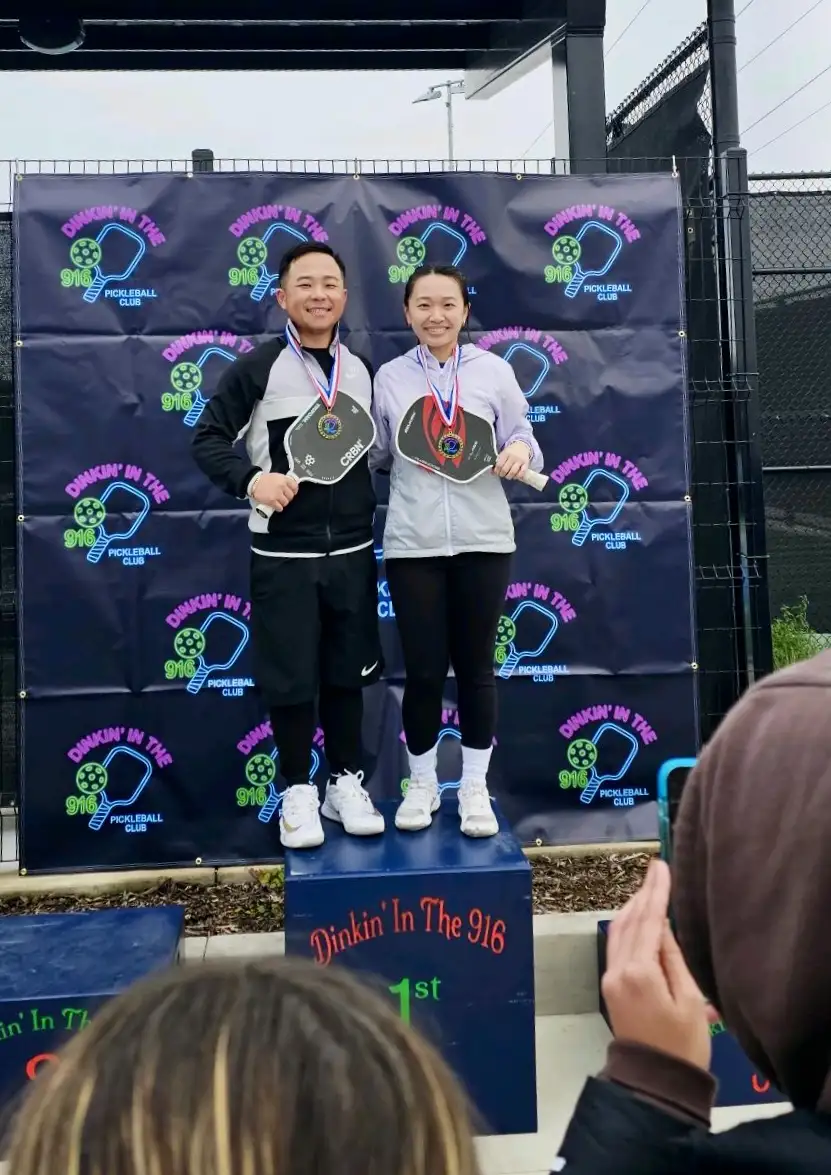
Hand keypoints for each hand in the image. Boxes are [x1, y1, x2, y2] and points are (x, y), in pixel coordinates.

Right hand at [252, 472, 297, 512]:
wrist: (253, 482)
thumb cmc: (264, 479)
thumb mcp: (276, 476)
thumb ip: (283, 481)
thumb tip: (289, 488)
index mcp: (284, 479)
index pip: (295, 487)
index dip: (294, 491)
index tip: (292, 493)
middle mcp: (282, 486)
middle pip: (291, 496)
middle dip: (287, 498)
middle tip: (283, 498)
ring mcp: (277, 494)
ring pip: (286, 503)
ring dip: (283, 503)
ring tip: (278, 502)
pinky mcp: (272, 501)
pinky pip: (280, 507)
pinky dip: (278, 508)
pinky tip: (276, 506)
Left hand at [493, 440, 530, 480]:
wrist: (522, 446)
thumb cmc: (511, 451)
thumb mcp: (503, 454)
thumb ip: (497, 462)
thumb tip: (491, 472)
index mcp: (506, 453)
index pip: (499, 464)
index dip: (496, 471)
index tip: (496, 472)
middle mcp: (513, 457)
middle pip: (505, 469)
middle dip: (502, 474)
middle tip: (501, 474)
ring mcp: (520, 461)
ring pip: (513, 472)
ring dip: (508, 476)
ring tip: (507, 475)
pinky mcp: (526, 464)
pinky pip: (522, 473)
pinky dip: (517, 476)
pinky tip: (515, 476)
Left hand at [602, 859, 710, 1070]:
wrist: (655, 1082)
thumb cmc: (682, 1045)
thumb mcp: (690, 1000)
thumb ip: (673, 958)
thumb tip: (661, 926)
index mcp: (639, 972)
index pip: (648, 921)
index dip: (655, 892)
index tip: (660, 866)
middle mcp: (618, 970)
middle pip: (629, 921)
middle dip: (643, 893)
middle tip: (656, 867)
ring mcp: (610, 978)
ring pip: (618, 930)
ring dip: (633, 907)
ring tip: (648, 886)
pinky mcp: (610, 986)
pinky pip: (616, 944)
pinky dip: (627, 925)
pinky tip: (637, 917)